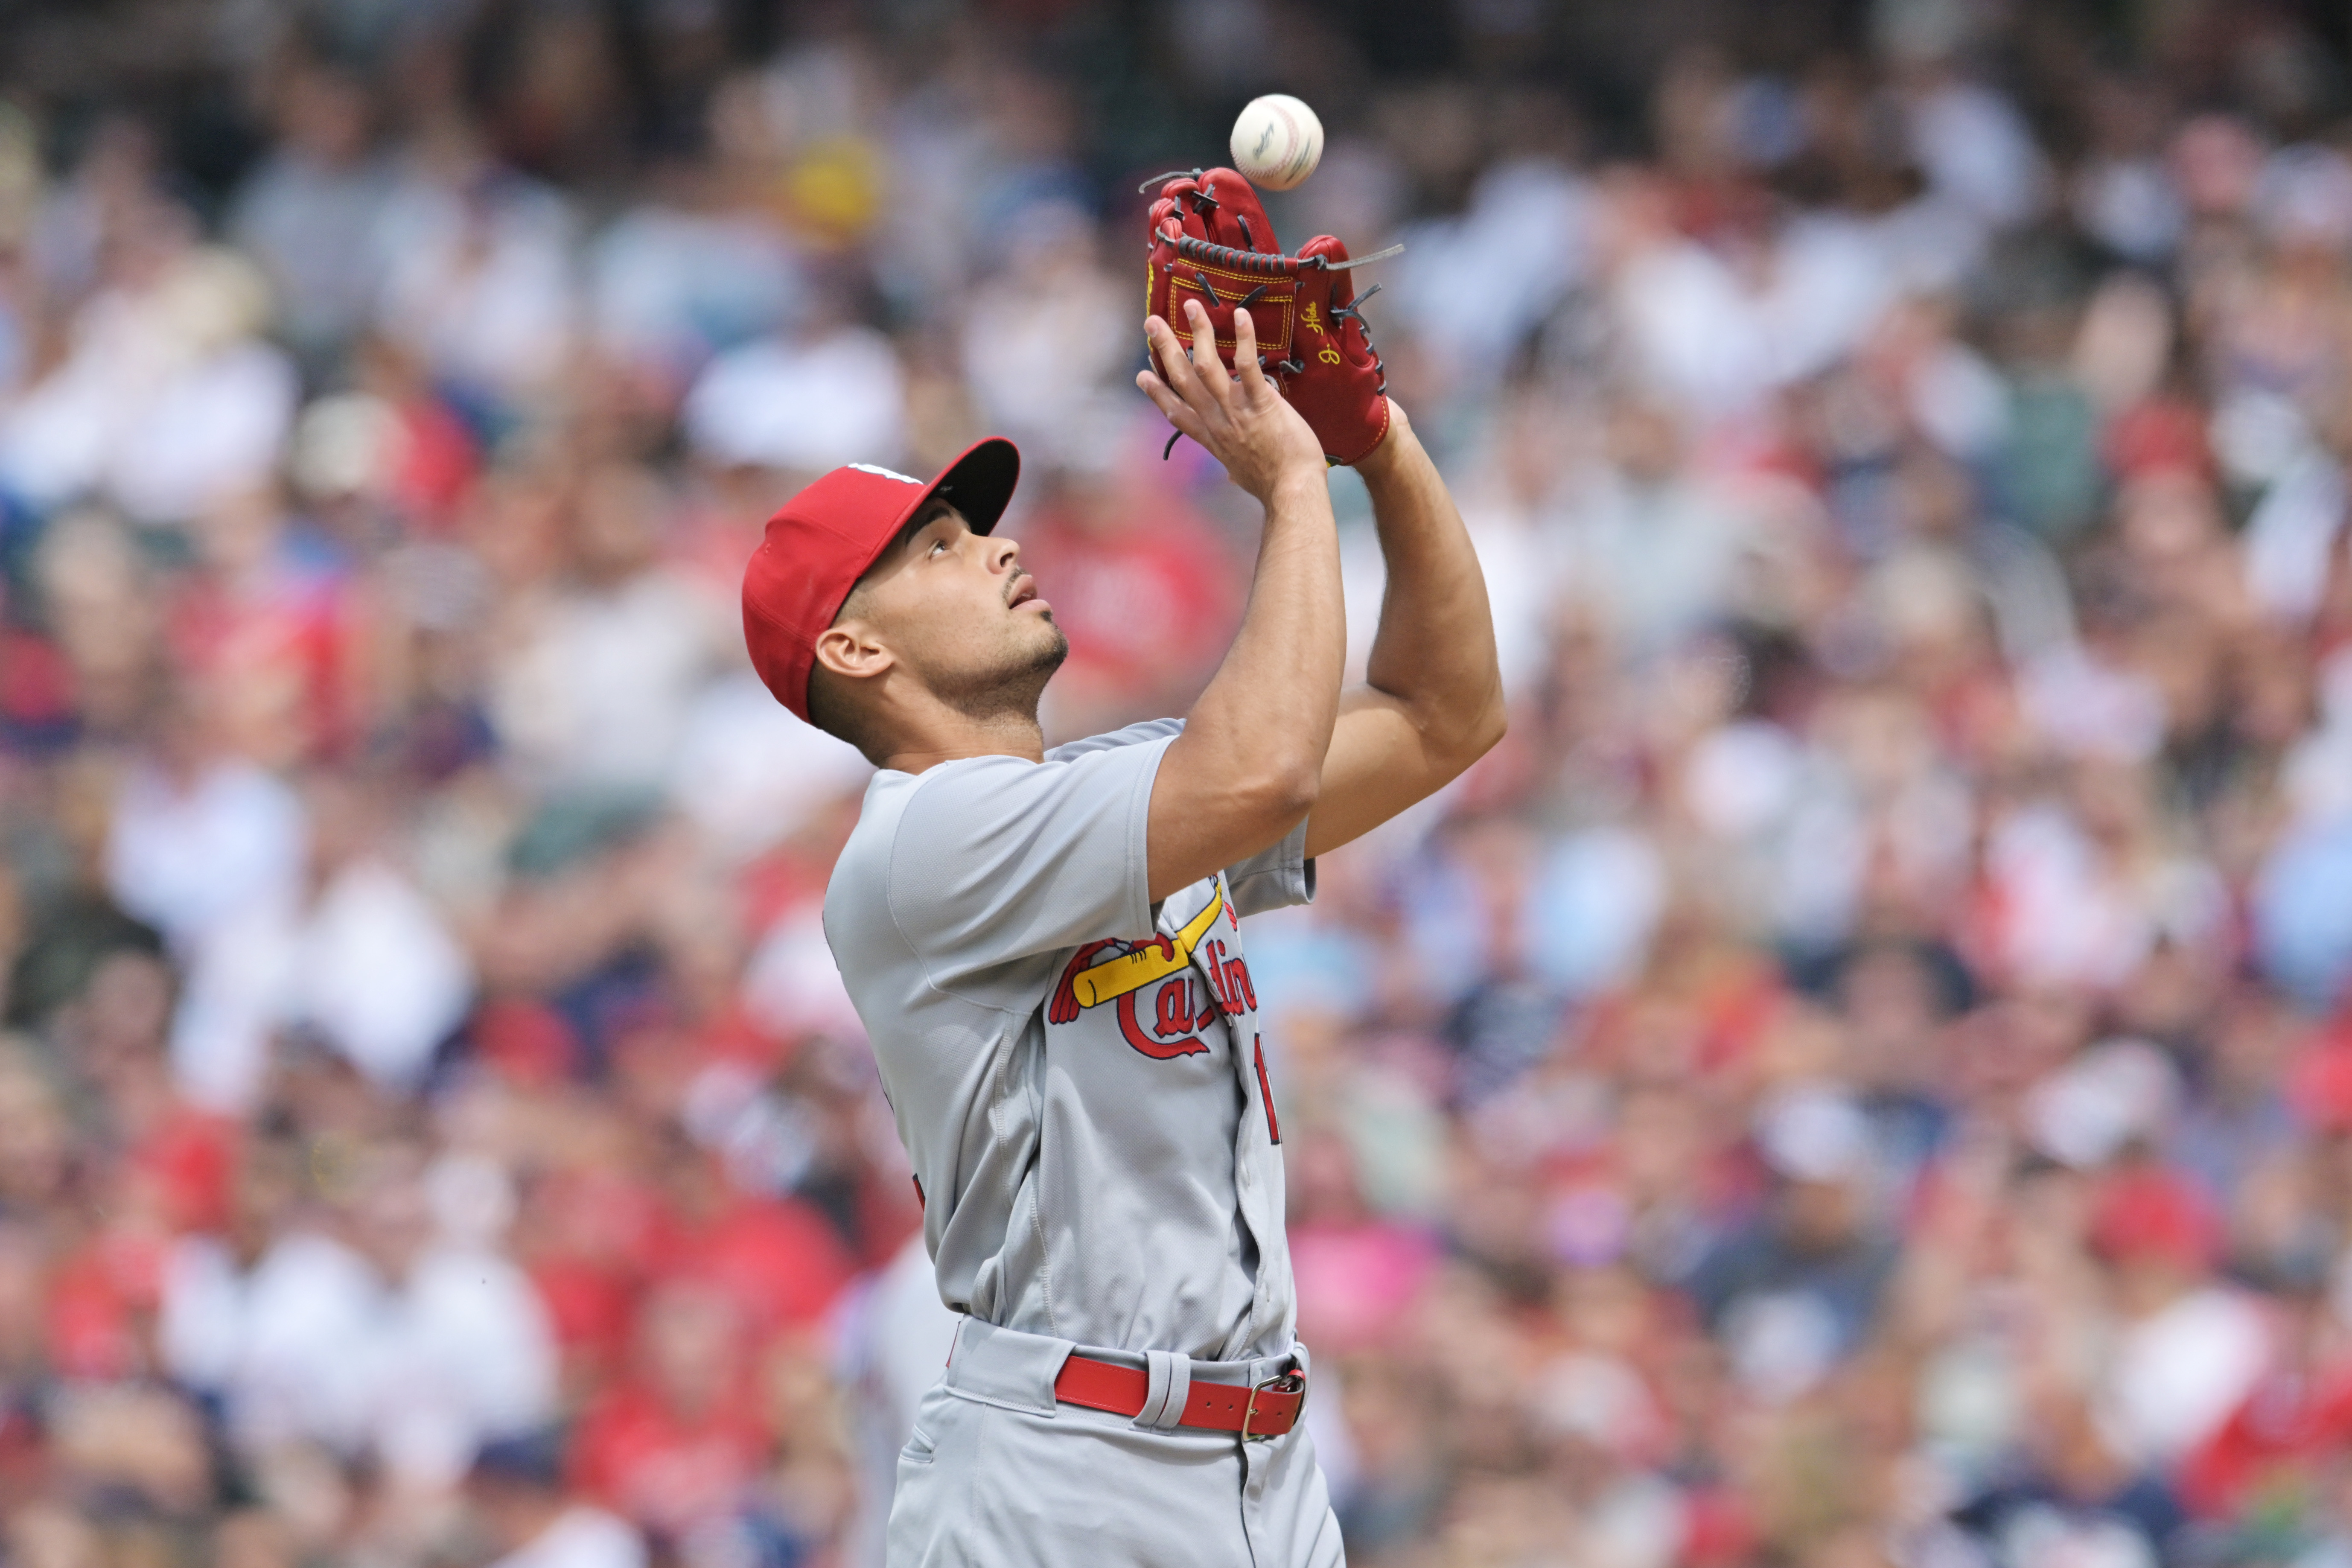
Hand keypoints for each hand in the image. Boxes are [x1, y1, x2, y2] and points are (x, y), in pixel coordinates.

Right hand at [1138, 300, 1325, 502]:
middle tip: (1152, 322)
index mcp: (1212, 439)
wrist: (1292, 492)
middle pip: (1183, 379)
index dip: (1157, 392)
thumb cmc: (1274, 485)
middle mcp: (1217, 421)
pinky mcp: (1261, 403)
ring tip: (1191, 306)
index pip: (1177, 412)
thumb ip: (1233, 465)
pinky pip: (1246, 366)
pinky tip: (1239, 315)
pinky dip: (1243, 339)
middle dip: (1166, 349)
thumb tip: (1231, 472)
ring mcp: (1236, 411)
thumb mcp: (1242, 476)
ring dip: (1198, 333)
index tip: (1143, 375)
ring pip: (1207, 367)